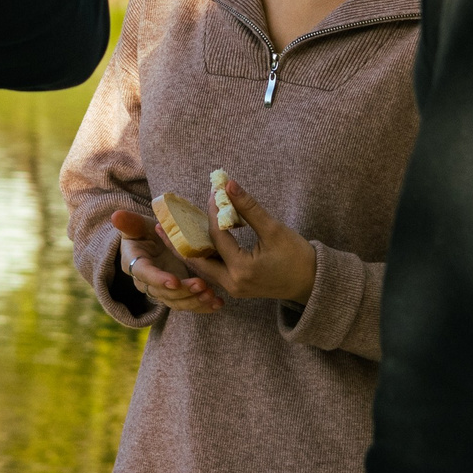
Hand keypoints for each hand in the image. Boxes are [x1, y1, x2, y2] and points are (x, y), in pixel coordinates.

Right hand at [112, 207, 220, 314]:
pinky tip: (217, 303)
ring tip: (211, 295)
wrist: (152, 243)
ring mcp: (164, 290)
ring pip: (177, 302)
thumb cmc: (144, 231)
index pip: (146, 275)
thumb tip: (116, 216)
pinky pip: (189, 303)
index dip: (159, 280)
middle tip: (201, 285)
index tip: (174, 281)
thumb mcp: (136, 225)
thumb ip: (129, 222)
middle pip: (164, 293)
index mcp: (136, 265)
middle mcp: (149, 282)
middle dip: (183, 292)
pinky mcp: (178, 294)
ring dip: (195, 301)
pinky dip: (203, 306)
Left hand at [182, 175, 316, 306]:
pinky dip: (202, 255)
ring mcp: (232, 288)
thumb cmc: (297, 256)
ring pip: (202, 267)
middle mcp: (232, 283)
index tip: (211, 192)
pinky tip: (194, 241)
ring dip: (187, 249)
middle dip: (178, 242)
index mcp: (241, 270)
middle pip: (197, 260)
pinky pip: (211, 270)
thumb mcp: (274, 229)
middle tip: (160, 224)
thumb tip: (228, 184)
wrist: (311, 283)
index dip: (212, 212)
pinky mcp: (234, 286)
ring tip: (169, 232)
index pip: (217, 236)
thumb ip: (249, 207)